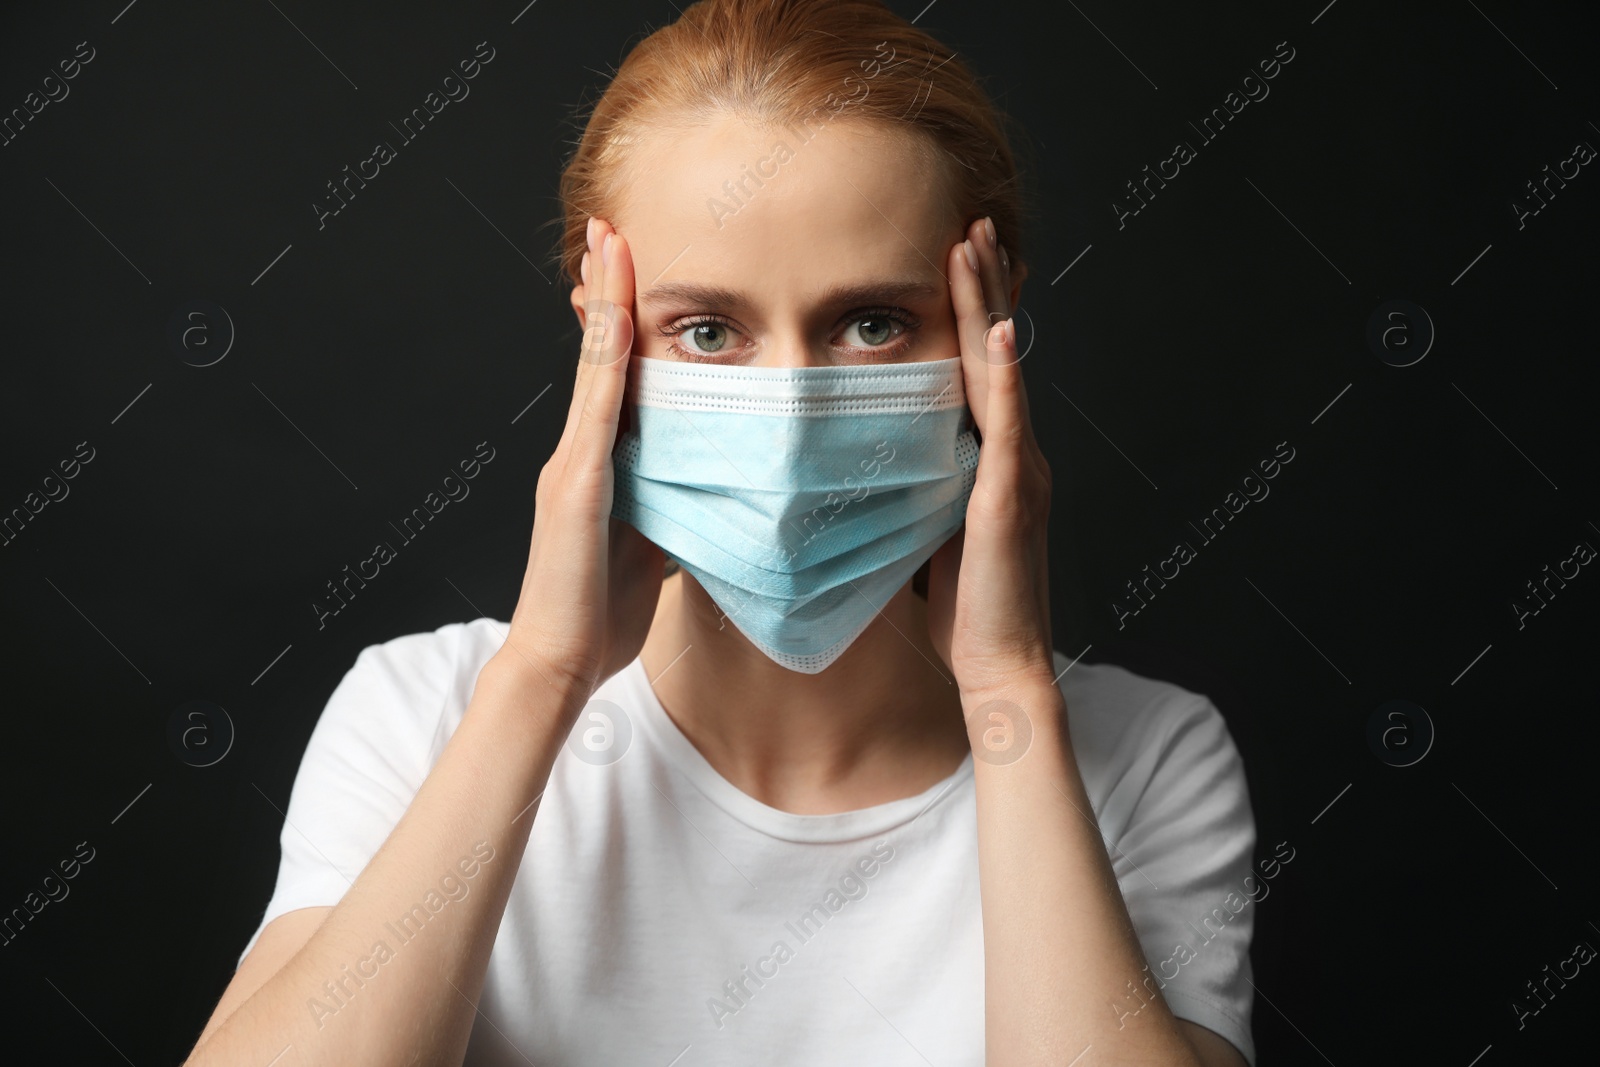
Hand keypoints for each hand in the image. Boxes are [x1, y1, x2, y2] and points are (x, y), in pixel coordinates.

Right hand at [493, 217, 663, 707]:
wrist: (561, 663)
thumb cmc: (604, 612)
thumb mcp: (650, 543)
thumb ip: (670, 503)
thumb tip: (710, 483)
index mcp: (604, 465)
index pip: (619, 379)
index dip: (624, 321)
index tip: (632, 267)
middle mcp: (583, 453)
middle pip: (600, 357)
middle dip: (605, 290)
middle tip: (611, 227)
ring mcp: (574, 464)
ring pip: (594, 368)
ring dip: (601, 302)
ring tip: (607, 241)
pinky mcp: (575, 486)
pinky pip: (596, 410)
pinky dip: (603, 359)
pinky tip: (612, 315)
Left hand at [925, 218, 1055, 700]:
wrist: (998, 665)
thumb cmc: (961, 609)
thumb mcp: (928, 529)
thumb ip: (914, 485)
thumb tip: (869, 457)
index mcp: (992, 460)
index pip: (978, 368)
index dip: (970, 311)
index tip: (954, 255)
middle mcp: (1014, 454)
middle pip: (994, 352)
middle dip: (982, 286)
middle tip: (971, 224)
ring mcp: (1017, 470)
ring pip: (1000, 371)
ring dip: (988, 306)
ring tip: (976, 247)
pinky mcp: (1008, 496)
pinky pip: (1005, 422)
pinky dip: (1001, 373)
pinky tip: (995, 331)